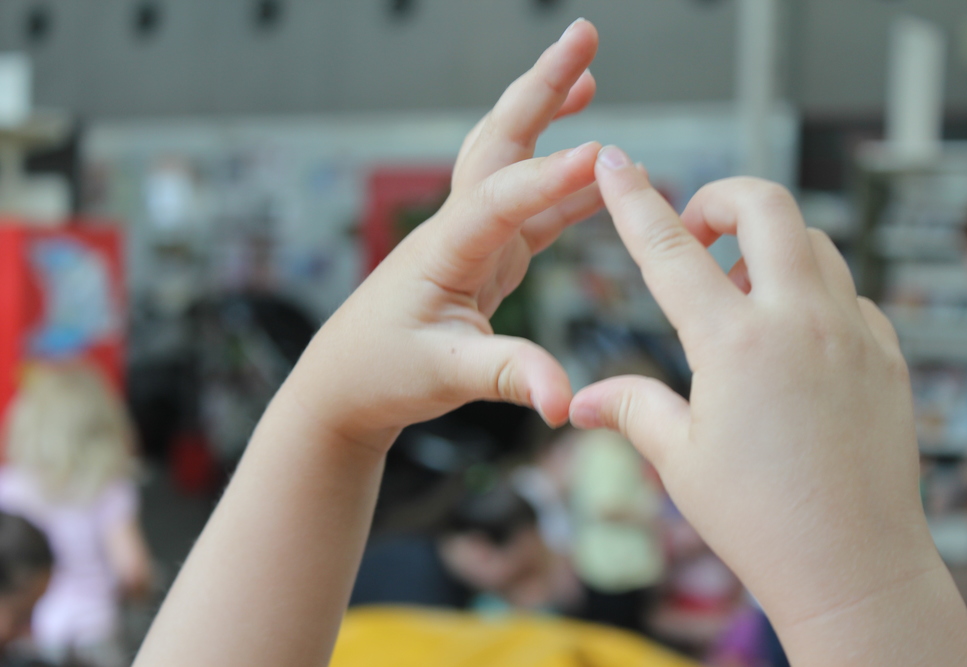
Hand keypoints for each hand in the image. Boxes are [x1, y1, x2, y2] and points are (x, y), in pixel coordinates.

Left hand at [286, 19, 601, 449]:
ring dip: (551, 119)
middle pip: (501, 142)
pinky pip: (529, 211)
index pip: (501, 198)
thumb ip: (509, 378)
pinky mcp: (481, 258)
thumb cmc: (382, 373)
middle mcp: (457, 229)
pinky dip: (563, 187)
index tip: (603, 155)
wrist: (343, 384)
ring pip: (514, 164)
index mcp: (444, 249)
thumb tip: (563, 403)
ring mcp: (470, 239)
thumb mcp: (446, 377)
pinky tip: (595, 176)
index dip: (551, 177)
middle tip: (584, 36)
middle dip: (542, 87)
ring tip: (592, 79)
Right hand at [570, 149, 939, 630]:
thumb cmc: (761, 520)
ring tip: (741, 293)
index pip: (671, 250)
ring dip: (771, 246)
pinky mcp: (886, 355)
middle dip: (723, 199)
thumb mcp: (680, 460)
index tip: (615, 161)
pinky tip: (792, 339)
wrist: (855, 568)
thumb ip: (631, 409)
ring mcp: (853, 333)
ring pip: (815, 243)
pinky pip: (850, 293)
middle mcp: (800, 323)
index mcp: (735, 344)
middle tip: (699, 230)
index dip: (634, 199)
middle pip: (767, 207)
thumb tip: (581, 401)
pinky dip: (814, 292)